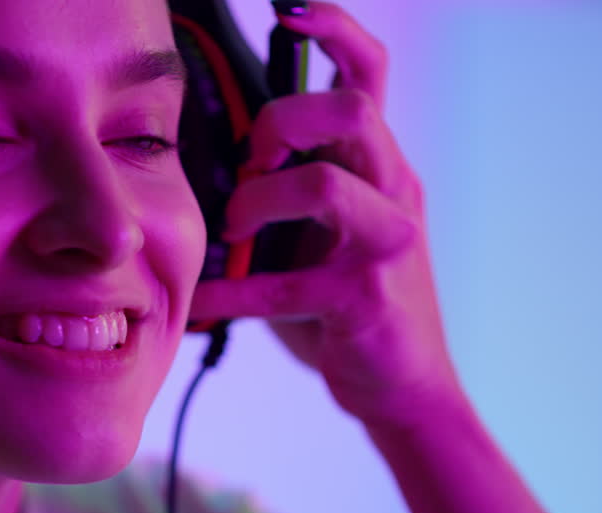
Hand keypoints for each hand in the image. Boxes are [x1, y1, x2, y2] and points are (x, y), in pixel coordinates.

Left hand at [188, 1, 465, 427]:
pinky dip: (230, 294)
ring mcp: (386, 245)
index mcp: (378, 166)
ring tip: (234, 228)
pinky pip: (286, 287)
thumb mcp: (321, 233)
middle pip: (353, 112)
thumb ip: (284, 190)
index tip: (287, 11)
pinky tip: (199, 304)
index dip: (334, 31)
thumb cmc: (348, 300)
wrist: (402, 386)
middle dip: (285, 120)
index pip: (369, 74)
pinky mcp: (365, 299)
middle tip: (252, 161)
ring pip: (326, 186)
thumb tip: (209, 163)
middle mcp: (393, 192)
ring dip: (260, 200)